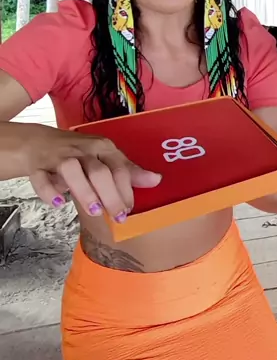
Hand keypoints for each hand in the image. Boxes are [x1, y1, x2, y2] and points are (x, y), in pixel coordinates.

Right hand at [19, 124, 160, 222]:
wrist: (37, 142)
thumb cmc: (78, 153)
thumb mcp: (104, 158)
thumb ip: (127, 171)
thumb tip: (156, 180)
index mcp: (101, 147)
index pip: (118, 167)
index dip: (126, 190)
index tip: (129, 210)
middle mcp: (82, 150)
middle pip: (98, 171)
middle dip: (110, 195)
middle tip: (118, 217)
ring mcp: (59, 157)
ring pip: (71, 170)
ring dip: (84, 191)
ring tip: (95, 211)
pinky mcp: (38, 166)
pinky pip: (41, 178)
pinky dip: (49, 191)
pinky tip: (58, 202)